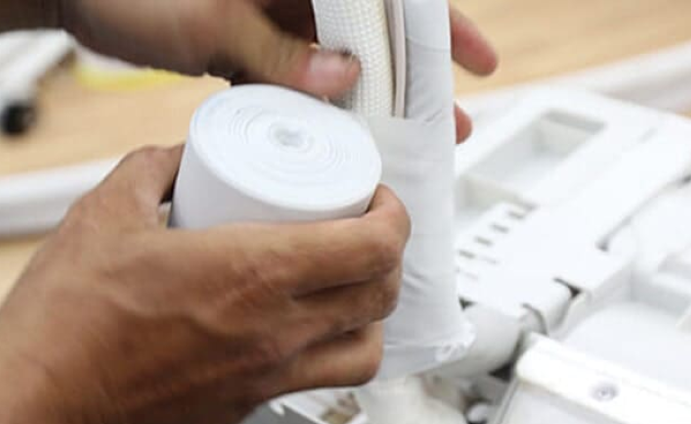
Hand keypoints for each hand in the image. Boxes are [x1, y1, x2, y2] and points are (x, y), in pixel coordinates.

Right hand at [0, 145, 408, 423]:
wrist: (43, 403)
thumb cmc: (70, 318)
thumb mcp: (108, 212)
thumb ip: (154, 170)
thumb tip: (183, 158)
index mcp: (256, 273)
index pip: (374, 246)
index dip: (394, 217)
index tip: (378, 200)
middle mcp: (278, 330)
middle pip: (384, 296)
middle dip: (389, 257)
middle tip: (364, 233)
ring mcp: (269, 376)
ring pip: (368, 351)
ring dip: (373, 314)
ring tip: (347, 287)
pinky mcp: (250, 406)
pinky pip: (319, 378)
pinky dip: (330, 350)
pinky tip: (297, 326)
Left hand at [57, 1, 497, 140]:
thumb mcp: (214, 20)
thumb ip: (279, 52)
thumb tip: (341, 81)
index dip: (441, 26)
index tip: (477, 59)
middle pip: (378, 33)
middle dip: (418, 78)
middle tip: (452, 119)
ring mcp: (275, 15)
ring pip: (343, 60)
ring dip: (373, 101)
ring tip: (405, 142)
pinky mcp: (252, 42)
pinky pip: (303, 77)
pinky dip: (324, 108)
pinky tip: (343, 140)